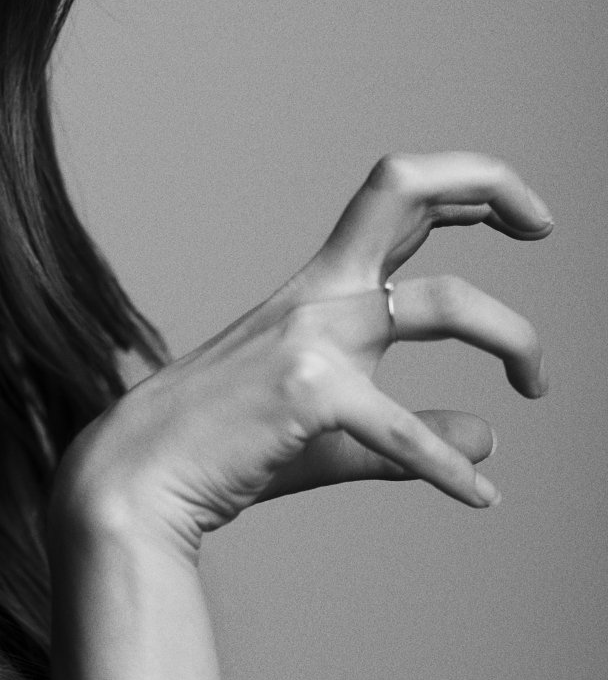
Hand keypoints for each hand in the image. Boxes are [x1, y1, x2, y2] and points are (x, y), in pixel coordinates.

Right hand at [53, 152, 553, 557]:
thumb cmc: (219, 449)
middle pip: (402, 190)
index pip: (396, 206)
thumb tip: (489, 439)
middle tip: (542, 225)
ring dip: (514, 340)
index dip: (467, 191)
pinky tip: (477, 497)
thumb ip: (410, 433)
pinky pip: (406, 431)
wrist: (136, 475)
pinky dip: (450, 468)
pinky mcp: (309, 397)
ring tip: (537, 386)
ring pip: (442, 302)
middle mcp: (318, 296)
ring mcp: (312, 340)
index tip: (522, 220)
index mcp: (317, 292)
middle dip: (486, 182)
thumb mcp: (328, 432)